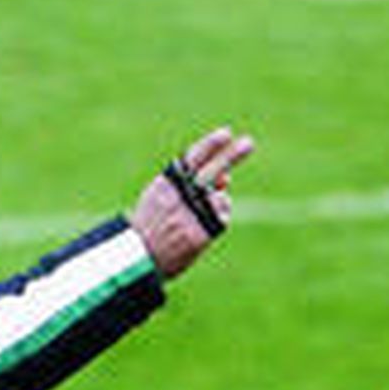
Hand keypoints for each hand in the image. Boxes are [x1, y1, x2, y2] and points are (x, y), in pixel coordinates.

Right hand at [130, 127, 255, 279]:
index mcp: (169, 183)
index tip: (226, 134)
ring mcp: (192, 215)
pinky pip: (222, 218)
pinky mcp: (201, 233)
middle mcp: (181, 197)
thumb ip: (192, 182)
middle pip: (212, 171)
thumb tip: (227, 178)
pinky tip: (198, 229)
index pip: (192, 158)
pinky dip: (216, 220)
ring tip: (194, 217)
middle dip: (232, 156)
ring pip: (222, 199)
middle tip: (249, 143)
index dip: (210, 145)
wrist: (139, 256)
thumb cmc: (153, 222)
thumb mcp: (163, 195)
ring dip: (218, 203)